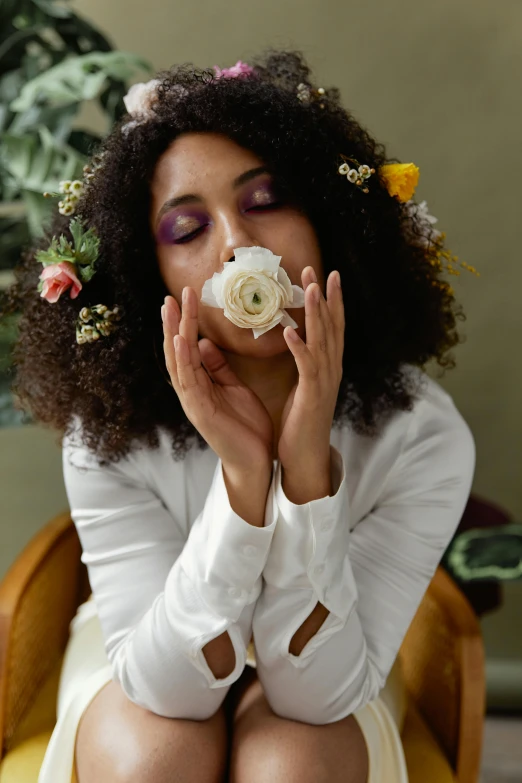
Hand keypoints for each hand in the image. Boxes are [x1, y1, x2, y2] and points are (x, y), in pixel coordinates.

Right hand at [162, 288, 273, 472]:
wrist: (255, 461)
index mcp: (199, 384)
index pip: (188, 347)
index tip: (185, 297)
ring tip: (171, 309)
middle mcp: (191, 391)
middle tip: (171, 295)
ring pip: (178, 363)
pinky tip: (182, 340)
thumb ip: (218, 367)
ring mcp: (192, 402)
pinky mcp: (200, 413)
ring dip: (173, 334)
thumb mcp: (233, 388)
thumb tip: (204, 342)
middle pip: (177, 351)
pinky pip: (189, 382)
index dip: (184, 322)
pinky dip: (183, 360)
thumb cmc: (245, 427)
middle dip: (173, 323)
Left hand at [278, 266, 344, 485]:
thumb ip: (305, 363)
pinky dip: (299, 348)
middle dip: (326, 297)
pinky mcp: (312, 394)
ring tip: (310, 288)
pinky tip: (289, 332)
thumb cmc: (301, 422)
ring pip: (322, 341)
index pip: (333, 327)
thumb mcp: (304, 386)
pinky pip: (306, 367)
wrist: (306, 456)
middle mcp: (331, 369)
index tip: (326, 275)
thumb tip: (298, 340)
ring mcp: (324, 381)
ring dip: (316, 314)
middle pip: (332, 327)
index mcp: (328, 366)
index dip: (331, 301)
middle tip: (321, 270)